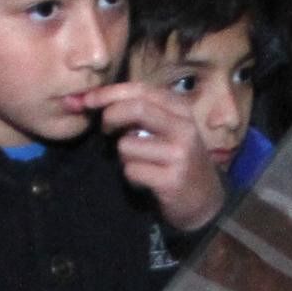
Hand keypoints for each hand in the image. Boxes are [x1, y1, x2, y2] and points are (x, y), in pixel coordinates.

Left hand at [82, 80, 226, 233]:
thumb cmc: (177, 159)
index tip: (86, 100)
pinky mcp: (171, 179)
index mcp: (181, 110)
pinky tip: (146, 179)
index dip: (109, 93)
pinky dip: (131, 175)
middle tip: (105, 129)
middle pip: (136, 108)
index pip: (141, 90)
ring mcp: (179, 154)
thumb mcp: (168, 128)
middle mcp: (184, 128)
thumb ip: (140, 111)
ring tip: (140, 162)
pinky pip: (131, 170)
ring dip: (123, 156)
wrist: (204, 200)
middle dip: (110, 116)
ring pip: (127, 144)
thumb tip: (93, 100)